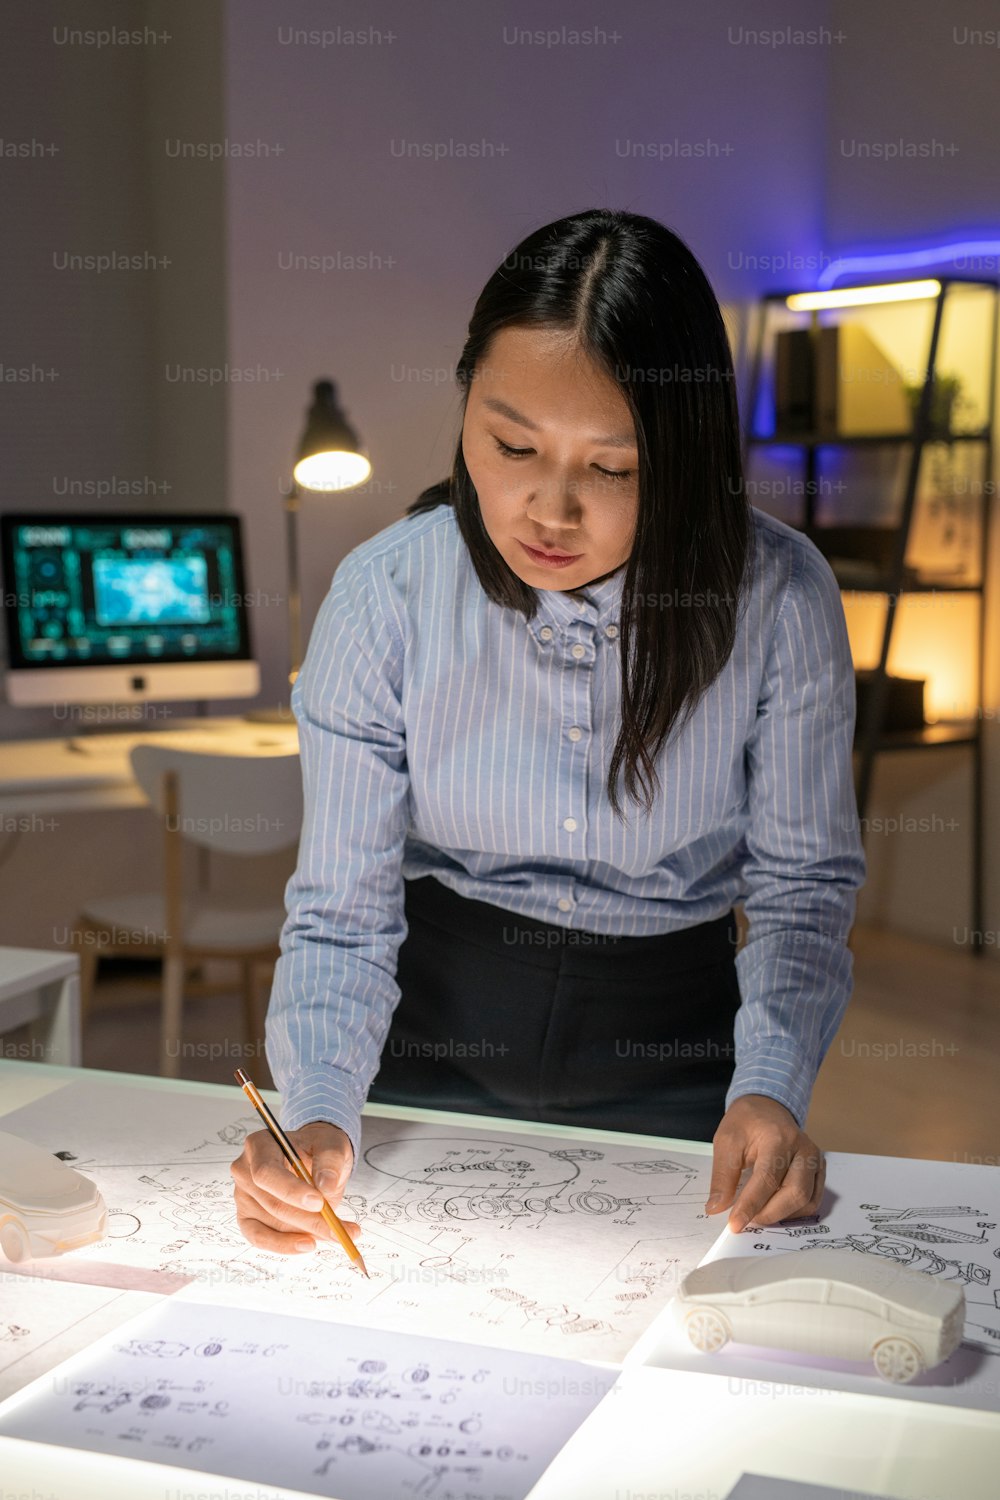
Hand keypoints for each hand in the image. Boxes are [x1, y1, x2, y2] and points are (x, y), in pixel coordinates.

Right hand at [230, 1121, 360, 1253]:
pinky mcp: (247, 1218)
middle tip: (339, 1230)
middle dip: (309, 1219)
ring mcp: (243, 1197)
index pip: (266, 1172)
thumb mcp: (331, 1144)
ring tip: (338, 1234)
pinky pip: (261, 1238)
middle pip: (272, 1203)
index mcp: (260, 1145)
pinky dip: (287, 1245)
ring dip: (307, 1233)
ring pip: (273, 1224)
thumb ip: (330, 1160)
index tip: (319, 1203)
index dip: (290, 1191)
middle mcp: (245, 1171)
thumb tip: (326, 1185)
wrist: (312, 1159)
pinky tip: (309, 1243)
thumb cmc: (318, 1148)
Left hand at [705, 1094, 825, 1233]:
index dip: (750, 1206)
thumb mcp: (726, 1141)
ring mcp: (816, 1161)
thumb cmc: (746, 1123)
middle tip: (746, 1219)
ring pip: (806, 1202)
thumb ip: (722, 1176)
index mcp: (779, 1138)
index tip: (735, 1224)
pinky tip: (774, 1207)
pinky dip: (793, 1212)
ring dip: (782, 1215)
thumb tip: (716, 1208)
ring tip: (758, 1212)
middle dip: (769, 1214)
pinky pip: (812, 1201)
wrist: (767, 1108)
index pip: (767, 1180)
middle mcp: (804, 1150)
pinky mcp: (819, 1171)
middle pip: (794, 1194)